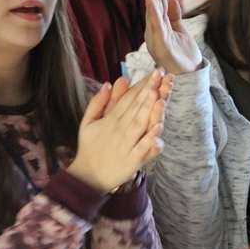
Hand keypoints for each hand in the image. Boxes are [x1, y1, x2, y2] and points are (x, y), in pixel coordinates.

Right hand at [68, 69, 166, 191]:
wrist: (87, 177)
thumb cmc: (90, 147)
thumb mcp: (88, 122)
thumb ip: (98, 103)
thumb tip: (108, 83)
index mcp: (110, 119)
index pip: (128, 98)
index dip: (142, 85)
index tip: (154, 72)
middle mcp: (119, 129)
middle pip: (137, 107)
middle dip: (150, 90)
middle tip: (161, 74)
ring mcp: (125, 145)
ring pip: (140, 124)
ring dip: (150, 110)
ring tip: (159, 94)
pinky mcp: (131, 161)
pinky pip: (141, 148)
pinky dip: (149, 138)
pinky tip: (158, 128)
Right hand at [142, 0, 201, 74]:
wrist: (189, 78)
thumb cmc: (183, 57)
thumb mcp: (180, 32)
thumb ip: (174, 16)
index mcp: (160, 27)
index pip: (158, 3)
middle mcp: (155, 31)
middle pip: (154, 5)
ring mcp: (157, 39)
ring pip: (153, 14)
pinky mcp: (161, 46)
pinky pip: (157, 27)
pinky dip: (153, 14)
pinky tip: (151, 1)